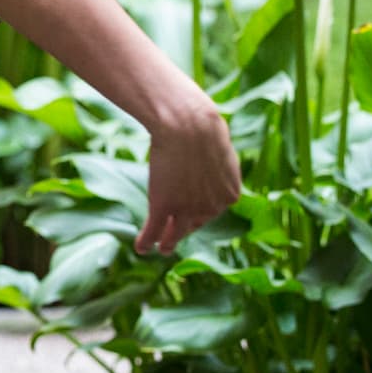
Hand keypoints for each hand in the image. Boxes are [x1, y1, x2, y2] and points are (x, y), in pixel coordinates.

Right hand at [137, 97, 240, 255]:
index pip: (213, 208)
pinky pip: (154, 230)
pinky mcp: (163, 206)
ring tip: (163, 248)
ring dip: (168, 243)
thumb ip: (216, 162)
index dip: (198, 207)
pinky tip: (141, 247)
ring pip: (175, 233)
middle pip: (196, 221)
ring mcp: (186, 209)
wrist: (187, 124)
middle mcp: (211, 208)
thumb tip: (208, 159)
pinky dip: (146, 241)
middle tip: (175, 232)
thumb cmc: (201, 124)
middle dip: (185, 225)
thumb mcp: (217, 146)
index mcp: (230, 194)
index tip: (189, 207)